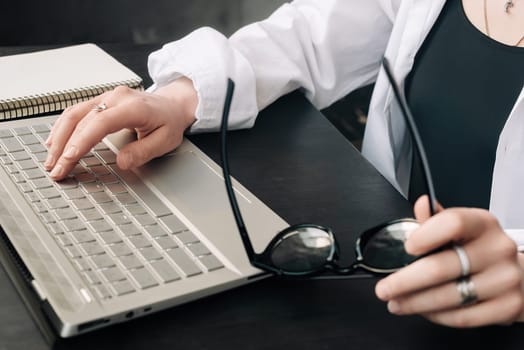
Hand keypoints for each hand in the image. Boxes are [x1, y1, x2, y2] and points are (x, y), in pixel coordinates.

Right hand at [44, 77, 197, 179]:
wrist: (172, 104)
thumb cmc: (169, 121)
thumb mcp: (165, 141)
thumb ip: (143, 152)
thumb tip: (122, 163)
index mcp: (133, 107)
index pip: (101, 122)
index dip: (83, 140)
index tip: (70, 158)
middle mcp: (116, 98)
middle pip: (82, 120)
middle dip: (65, 146)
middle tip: (56, 169)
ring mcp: (106, 97)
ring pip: (74, 114)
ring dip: (59, 138)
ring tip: (51, 160)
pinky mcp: (100, 101)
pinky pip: (76, 112)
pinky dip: (63, 129)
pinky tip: (55, 143)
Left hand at [375, 195, 523, 326]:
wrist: (520, 275)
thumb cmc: (482, 249)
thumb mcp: (463, 228)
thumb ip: (437, 219)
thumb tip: (421, 204)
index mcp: (482, 224)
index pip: (453, 223)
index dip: (425, 235)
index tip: (406, 247)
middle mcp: (497, 249)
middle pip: (441, 267)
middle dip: (404, 282)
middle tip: (384, 288)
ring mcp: (505, 279)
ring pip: (448, 296)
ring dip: (415, 303)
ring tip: (397, 303)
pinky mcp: (507, 307)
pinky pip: (463, 317)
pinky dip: (437, 316)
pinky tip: (423, 311)